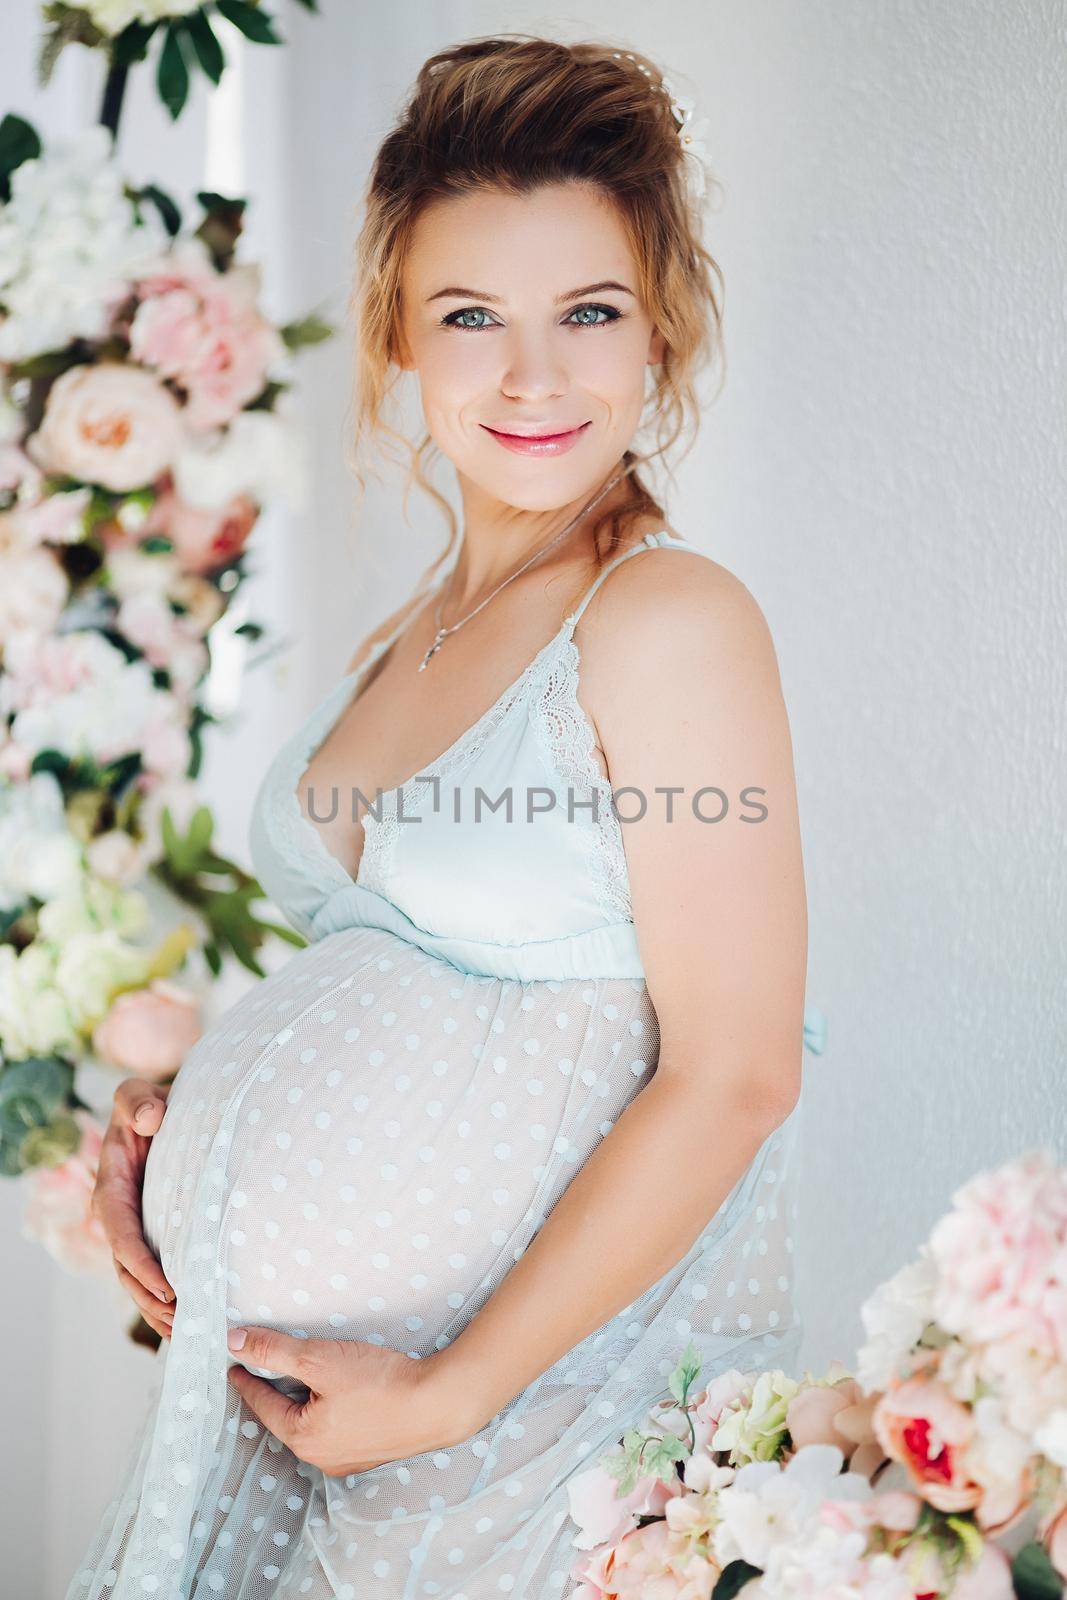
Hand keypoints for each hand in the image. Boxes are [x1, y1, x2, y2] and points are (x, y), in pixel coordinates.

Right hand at [91, 1076, 175, 1340]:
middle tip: (185, 1325)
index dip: (142, 1266)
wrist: (161, 1111)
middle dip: (153, 1302)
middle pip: (128, 1270)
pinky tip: (192, 1323)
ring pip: (140, 1281)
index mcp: (112, 1189)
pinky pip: (156, 1274)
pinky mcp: (154, 1235)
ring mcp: (136, 1229)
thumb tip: (151, 1118)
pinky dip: (169, 1302)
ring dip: (160, 1311)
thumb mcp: (139, 1096)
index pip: (122, 1235)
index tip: (168, 1289)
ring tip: (190, 1335)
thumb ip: (138, 1102)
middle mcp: (119, 1216)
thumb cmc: (149, 1104)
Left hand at [225, 1325, 476, 1475]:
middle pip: (287, 1417)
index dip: (248, 1382)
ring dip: (306, 1403)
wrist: (438, 1404)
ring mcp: (349, 1458)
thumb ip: (275, 1351)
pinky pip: (338, 1429)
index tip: (235, 1369)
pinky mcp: (372, 1450)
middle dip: (276, 1394)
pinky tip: (341, 1397)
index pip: (263, 1404)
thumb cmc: (379, 1383)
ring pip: (314, 1425)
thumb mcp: (319, 1359)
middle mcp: (321, 1456)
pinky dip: (330, 1410)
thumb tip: (234, 1341)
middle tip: (265, 1371)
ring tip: (302, 1381)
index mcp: (302, 1437)